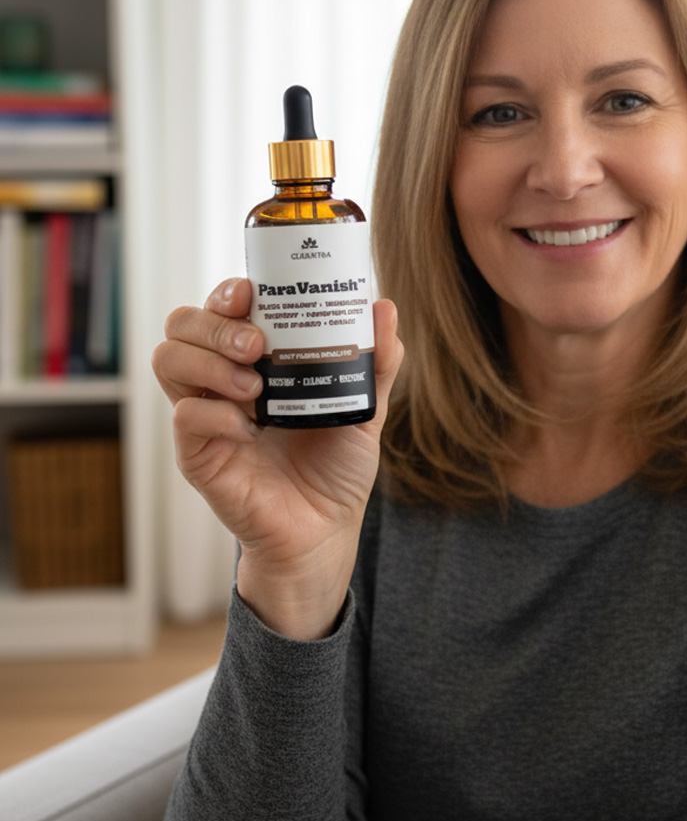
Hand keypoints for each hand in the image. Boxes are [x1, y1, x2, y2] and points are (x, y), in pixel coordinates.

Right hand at [152, 277, 402, 638]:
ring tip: (255, 386)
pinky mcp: (198, 455)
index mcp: (257, 359)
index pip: (221, 307)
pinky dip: (214, 415)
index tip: (251, 293)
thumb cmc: (337, 464)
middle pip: (183, 324)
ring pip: (169, 360)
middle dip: (215, 323)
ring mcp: (206, 416)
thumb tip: (384, 307)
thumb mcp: (365, 406)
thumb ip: (376, 361)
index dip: (227, 291)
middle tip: (256, 344)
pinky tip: (248, 428)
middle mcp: (223, 380)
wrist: (327, 529)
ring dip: (209, 363)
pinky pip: (184, 418)